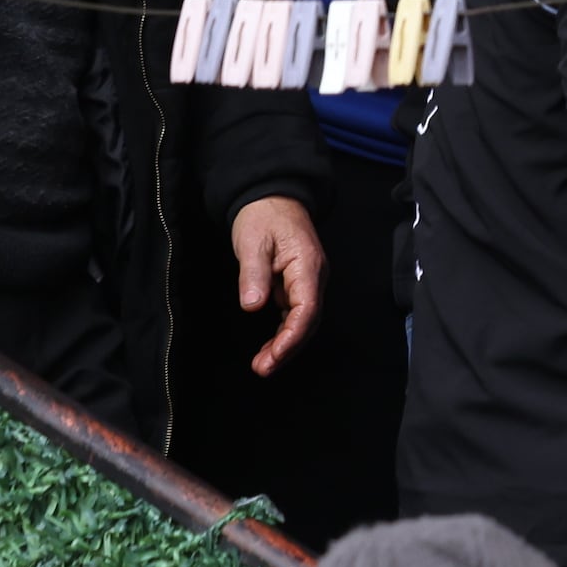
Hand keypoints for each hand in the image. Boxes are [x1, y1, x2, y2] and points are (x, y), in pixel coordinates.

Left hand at [230, 197, 324, 376]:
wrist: (272, 198)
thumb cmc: (263, 216)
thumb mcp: (252, 241)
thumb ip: (253, 274)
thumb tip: (253, 305)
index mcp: (306, 266)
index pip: (307, 309)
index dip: (292, 336)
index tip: (274, 355)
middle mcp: (313, 277)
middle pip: (308, 321)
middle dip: (288, 348)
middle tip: (263, 367)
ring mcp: (307, 282)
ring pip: (303, 321)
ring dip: (285, 344)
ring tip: (263, 364)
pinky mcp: (297, 284)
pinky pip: (295, 314)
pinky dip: (284, 332)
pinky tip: (270, 346)